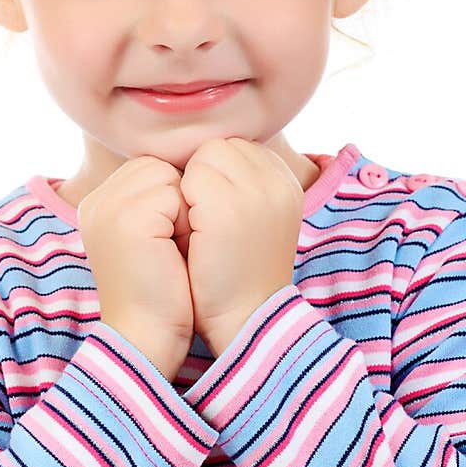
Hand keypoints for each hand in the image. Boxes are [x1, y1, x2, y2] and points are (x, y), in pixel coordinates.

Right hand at [78, 156, 194, 380]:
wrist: (147, 336)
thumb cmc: (160, 292)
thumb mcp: (150, 237)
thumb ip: (153, 200)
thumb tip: (188, 169)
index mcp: (98, 203)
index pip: (150, 168)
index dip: (172, 200)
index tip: (165, 242)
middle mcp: (97, 200)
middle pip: (159, 167)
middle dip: (178, 202)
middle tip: (168, 248)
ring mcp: (109, 207)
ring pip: (169, 176)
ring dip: (184, 212)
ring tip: (171, 251)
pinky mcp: (128, 218)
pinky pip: (176, 195)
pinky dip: (186, 224)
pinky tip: (173, 255)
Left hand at [179, 138, 303, 356]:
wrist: (243, 319)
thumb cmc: (239, 271)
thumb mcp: (253, 216)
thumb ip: (240, 181)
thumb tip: (203, 153)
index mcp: (286, 181)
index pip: (236, 148)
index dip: (215, 176)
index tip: (216, 213)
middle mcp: (276, 180)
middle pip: (219, 147)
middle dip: (202, 176)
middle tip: (205, 222)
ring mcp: (253, 192)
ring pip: (202, 158)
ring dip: (189, 188)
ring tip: (200, 228)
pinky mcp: (225, 208)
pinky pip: (186, 179)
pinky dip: (179, 204)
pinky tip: (190, 235)